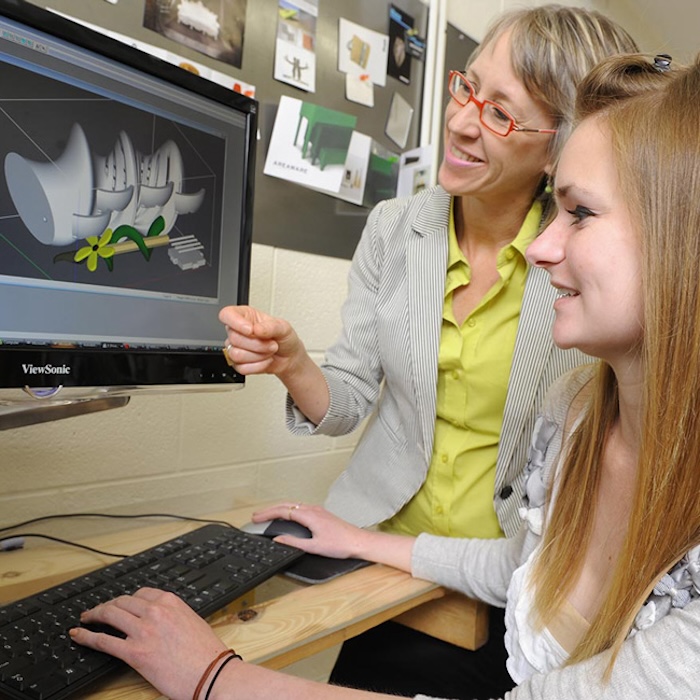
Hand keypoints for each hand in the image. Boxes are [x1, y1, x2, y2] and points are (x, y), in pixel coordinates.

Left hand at [70, 588, 232, 699]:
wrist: (212, 673)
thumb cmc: (207, 652)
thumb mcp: (192, 622)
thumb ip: (173, 616)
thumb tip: (160, 620)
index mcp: (171, 602)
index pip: (141, 593)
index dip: (125, 599)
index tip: (120, 603)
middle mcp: (156, 611)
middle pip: (122, 602)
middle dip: (106, 606)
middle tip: (97, 611)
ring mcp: (144, 631)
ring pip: (110, 615)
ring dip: (94, 615)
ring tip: (86, 619)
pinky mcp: (135, 653)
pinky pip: (104, 641)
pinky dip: (87, 636)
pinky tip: (79, 635)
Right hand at [219, 305, 303, 376]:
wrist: (289, 357)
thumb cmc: (284, 338)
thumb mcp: (283, 328)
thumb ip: (270, 327)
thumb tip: (256, 329)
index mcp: (245, 316)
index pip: (227, 314)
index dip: (236, 323)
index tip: (251, 330)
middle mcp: (237, 331)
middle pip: (234, 338)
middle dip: (257, 344)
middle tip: (271, 344)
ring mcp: (235, 348)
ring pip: (236, 354)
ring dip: (258, 356)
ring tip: (268, 351)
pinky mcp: (238, 364)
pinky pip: (241, 368)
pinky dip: (257, 366)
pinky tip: (265, 360)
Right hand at [252, 503, 368, 559]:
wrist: (358, 541)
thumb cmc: (341, 544)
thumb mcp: (314, 547)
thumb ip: (294, 543)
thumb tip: (278, 540)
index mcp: (309, 515)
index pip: (283, 511)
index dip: (267, 514)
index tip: (256, 518)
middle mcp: (313, 509)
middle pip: (286, 505)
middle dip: (269, 509)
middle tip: (256, 516)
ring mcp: (317, 510)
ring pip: (293, 505)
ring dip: (278, 508)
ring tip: (267, 515)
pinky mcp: (321, 513)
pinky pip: (300, 507)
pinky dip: (288, 509)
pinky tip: (286, 516)